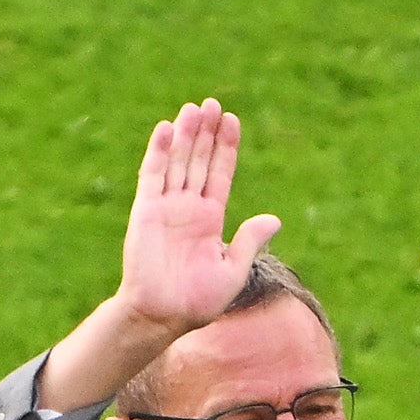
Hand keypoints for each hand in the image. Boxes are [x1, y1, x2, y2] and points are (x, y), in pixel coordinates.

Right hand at [114, 98, 283, 335]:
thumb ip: (249, 241)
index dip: (226, 148)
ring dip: (185, 135)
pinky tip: (167, 128)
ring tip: (195, 108)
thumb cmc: (198, 302)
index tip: (232, 121)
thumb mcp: (233, 271)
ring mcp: (166, 206)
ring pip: (178, 162)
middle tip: (213, 104)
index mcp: (211, 219)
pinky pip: (152, 174)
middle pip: (199, 161)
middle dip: (207, 133)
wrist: (162, 316)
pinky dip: (158, 151)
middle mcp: (188, 208)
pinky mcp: (145, 210)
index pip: (220, 174)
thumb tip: (274, 219)